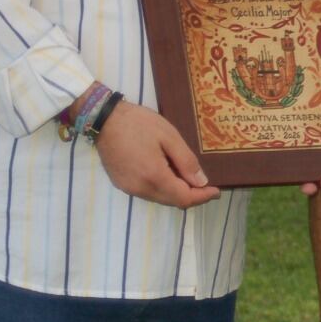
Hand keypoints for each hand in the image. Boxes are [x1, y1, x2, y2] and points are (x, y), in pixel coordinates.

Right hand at [94, 101, 219, 207]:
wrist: (104, 119)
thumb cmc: (139, 123)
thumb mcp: (169, 136)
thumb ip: (186, 161)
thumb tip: (201, 182)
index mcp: (154, 177)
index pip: (183, 198)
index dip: (202, 197)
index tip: (216, 191)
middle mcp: (140, 189)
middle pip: (172, 201)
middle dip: (192, 195)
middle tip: (206, 185)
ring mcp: (129, 188)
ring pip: (160, 199)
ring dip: (176, 192)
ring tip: (188, 177)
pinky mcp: (121, 184)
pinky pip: (148, 193)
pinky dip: (162, 188)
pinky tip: (168, 174)